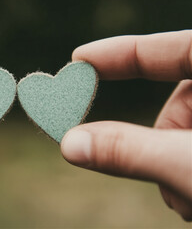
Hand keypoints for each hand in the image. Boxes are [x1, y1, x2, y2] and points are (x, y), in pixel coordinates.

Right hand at [60, 30, 191, 220]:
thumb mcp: (189, 165)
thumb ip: (129, 150)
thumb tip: (69, 143)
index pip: (170, 48)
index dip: (121, 53)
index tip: (78, 59)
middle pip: (181, 97)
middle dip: (161, 138)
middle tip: (165, 177)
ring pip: (188, 127)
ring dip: (174, 163)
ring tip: (188, 200)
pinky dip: (187, 169)